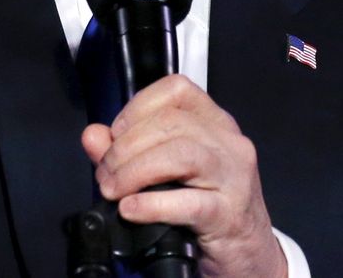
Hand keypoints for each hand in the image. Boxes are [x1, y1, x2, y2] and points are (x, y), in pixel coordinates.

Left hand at [81, 75, 286, 277]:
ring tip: (115, 190)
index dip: (137, 108)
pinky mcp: (229, 214)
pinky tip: (132, 210)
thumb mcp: (169, 172)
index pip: (175, 90)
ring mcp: (233, 177)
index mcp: (215, 122)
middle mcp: (228, 142)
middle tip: (106, 174)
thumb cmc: (210, 207)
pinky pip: (187, 202)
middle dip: (125, 147)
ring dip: (135, 171)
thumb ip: (127, 151)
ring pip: (180, 154)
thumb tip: (93, 137)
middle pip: (170, 123)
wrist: (249, 253)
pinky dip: (151, 205)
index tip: (115, 134)